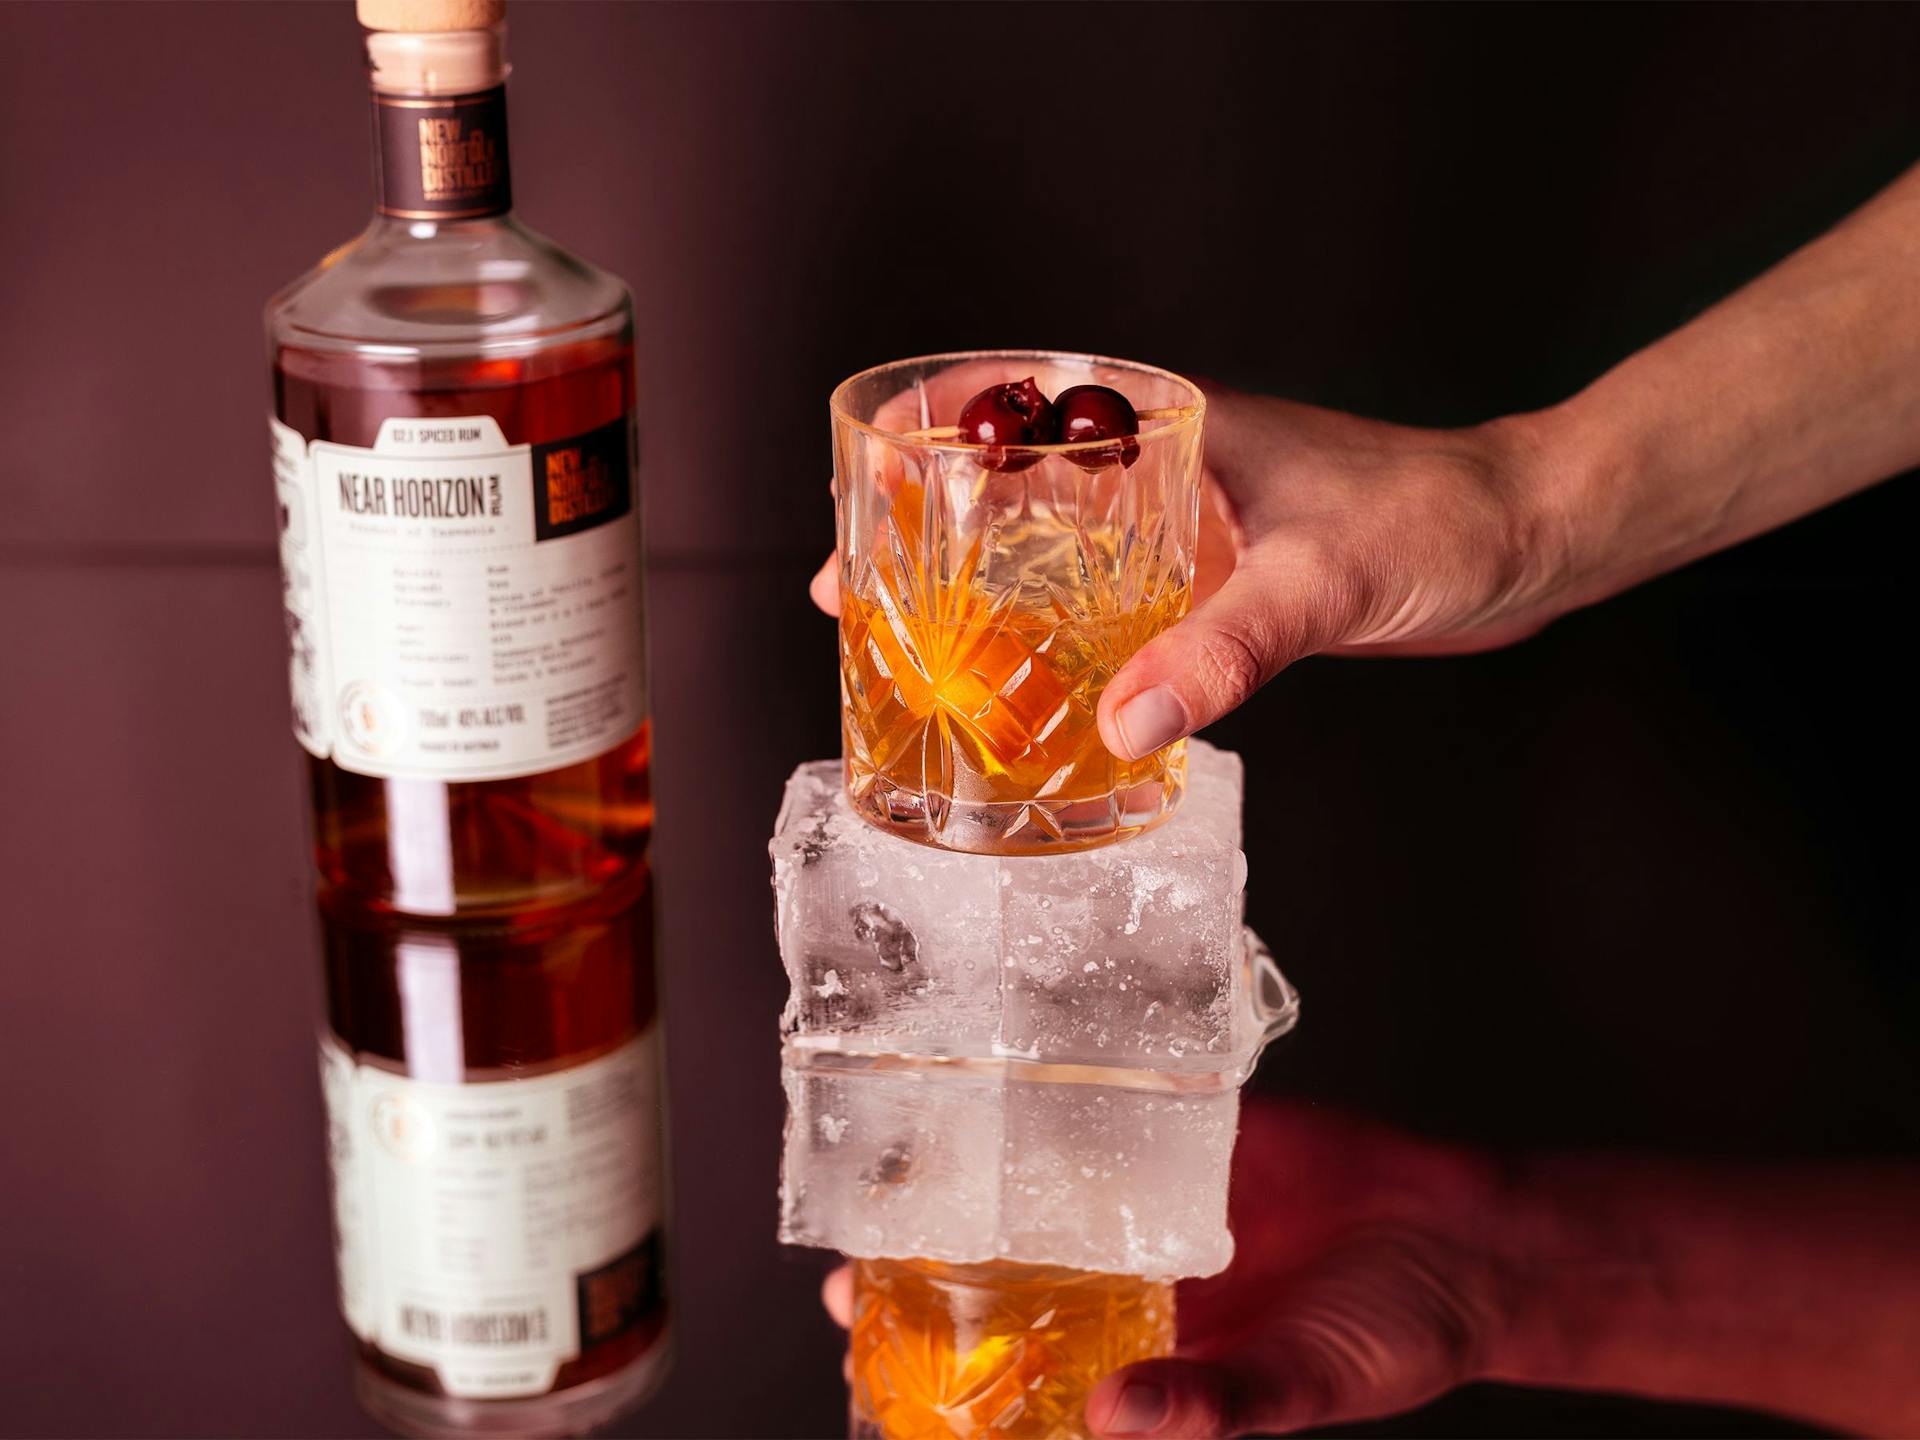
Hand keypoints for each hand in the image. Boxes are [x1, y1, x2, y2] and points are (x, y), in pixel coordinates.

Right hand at [811, 384, 1576, 758]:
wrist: (1524, 541)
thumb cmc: (1436, 521)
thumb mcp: (1318, 582)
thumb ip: (1225, 649)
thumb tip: (1124, 719)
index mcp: (1174, 424)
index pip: (1020, 401)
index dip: (929, 437)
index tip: (859, 482)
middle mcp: (1168, 466)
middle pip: (1015, 483)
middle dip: (929, 530)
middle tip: (857, 595)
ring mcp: (1188, 524)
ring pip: (1055, 544)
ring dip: (986, 586)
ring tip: (917, 649)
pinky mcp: (1219, 577)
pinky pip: (1109, 596)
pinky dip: (1056, 630)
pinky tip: (1035, 684)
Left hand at [819, 1101, 1516, 1438]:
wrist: (1464, 1237)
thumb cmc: (1391, 1336)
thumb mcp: (1301, 1388)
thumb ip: (1211, 1404)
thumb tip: (1114, 1420)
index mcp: (1153, 1353)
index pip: (1034, 1369)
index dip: (956, 1367)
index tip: (870, 1351)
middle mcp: (1137, 1278)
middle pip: (1016, 1276)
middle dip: (936, 1277)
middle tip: (851, 1270)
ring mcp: (1158, 1199)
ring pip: (1048, 1191)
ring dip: (978, 1188)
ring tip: (897, 1184)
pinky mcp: (1193, 1131)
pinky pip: (1115, 1114)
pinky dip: (1063, 1106)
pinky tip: (1003, 1090)